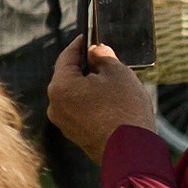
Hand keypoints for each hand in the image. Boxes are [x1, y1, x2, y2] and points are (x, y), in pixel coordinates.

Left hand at [48, 35, 159, 159]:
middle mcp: (55, 106)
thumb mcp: (117, 73)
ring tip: (113, 79)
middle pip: (69, 77)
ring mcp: (64, 123)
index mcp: (60, 87)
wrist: (132, 152)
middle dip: (86, 66)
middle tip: (104, 56)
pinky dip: (93, 102)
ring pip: (76, 95)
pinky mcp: (76, 136)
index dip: (79, 44)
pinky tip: (112, 100)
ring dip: (91, 85)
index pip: (66, 57)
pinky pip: (81, 111)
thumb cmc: (125, 109)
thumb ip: (103, 56)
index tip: (88, 36)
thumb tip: (95, 52)